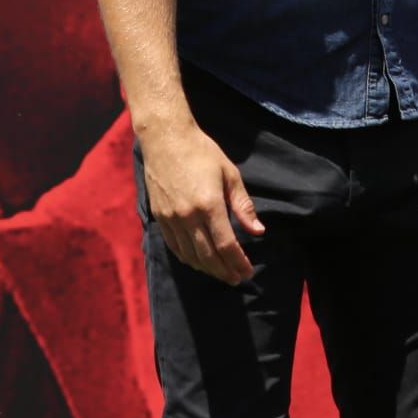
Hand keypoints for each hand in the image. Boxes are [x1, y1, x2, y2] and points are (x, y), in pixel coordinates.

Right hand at [138, 121, 264, 284]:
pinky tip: (198, 261)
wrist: (165, 138)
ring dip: (207, 268)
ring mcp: (171, 217)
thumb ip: (243, 205)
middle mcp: (188, 215)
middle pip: (208, 255)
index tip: (247, 271)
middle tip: (236, 278)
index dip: (238, 262)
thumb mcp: (229, 174)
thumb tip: (258, 231)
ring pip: (190, 255)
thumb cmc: (201, 152)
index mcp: (209, 204)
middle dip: (224, 270)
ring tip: (220, 273)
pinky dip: (187, 258)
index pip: (226, 244)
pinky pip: (173, 246)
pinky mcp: (159, 216)